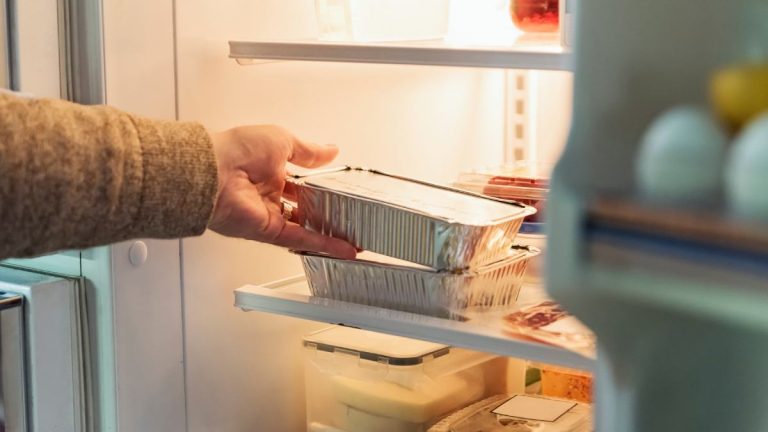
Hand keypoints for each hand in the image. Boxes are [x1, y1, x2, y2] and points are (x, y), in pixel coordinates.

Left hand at [208, 125, 355, 258]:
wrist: (214, 171)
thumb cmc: (238, 149)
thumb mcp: (283, 140)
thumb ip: (309, 151)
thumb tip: (330, 150)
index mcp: (270, 169)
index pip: (301, 181)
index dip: (321, 186)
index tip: (341, 190)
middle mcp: (268, 193)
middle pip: (304, 207)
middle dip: (327, 212)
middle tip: (352, 216)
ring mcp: (268, 214)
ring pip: (305, 227)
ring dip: (328, 233)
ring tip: (353, 236)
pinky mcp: (267, 231)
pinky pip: (299, 239)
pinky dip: (322, 244)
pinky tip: (342, 247)